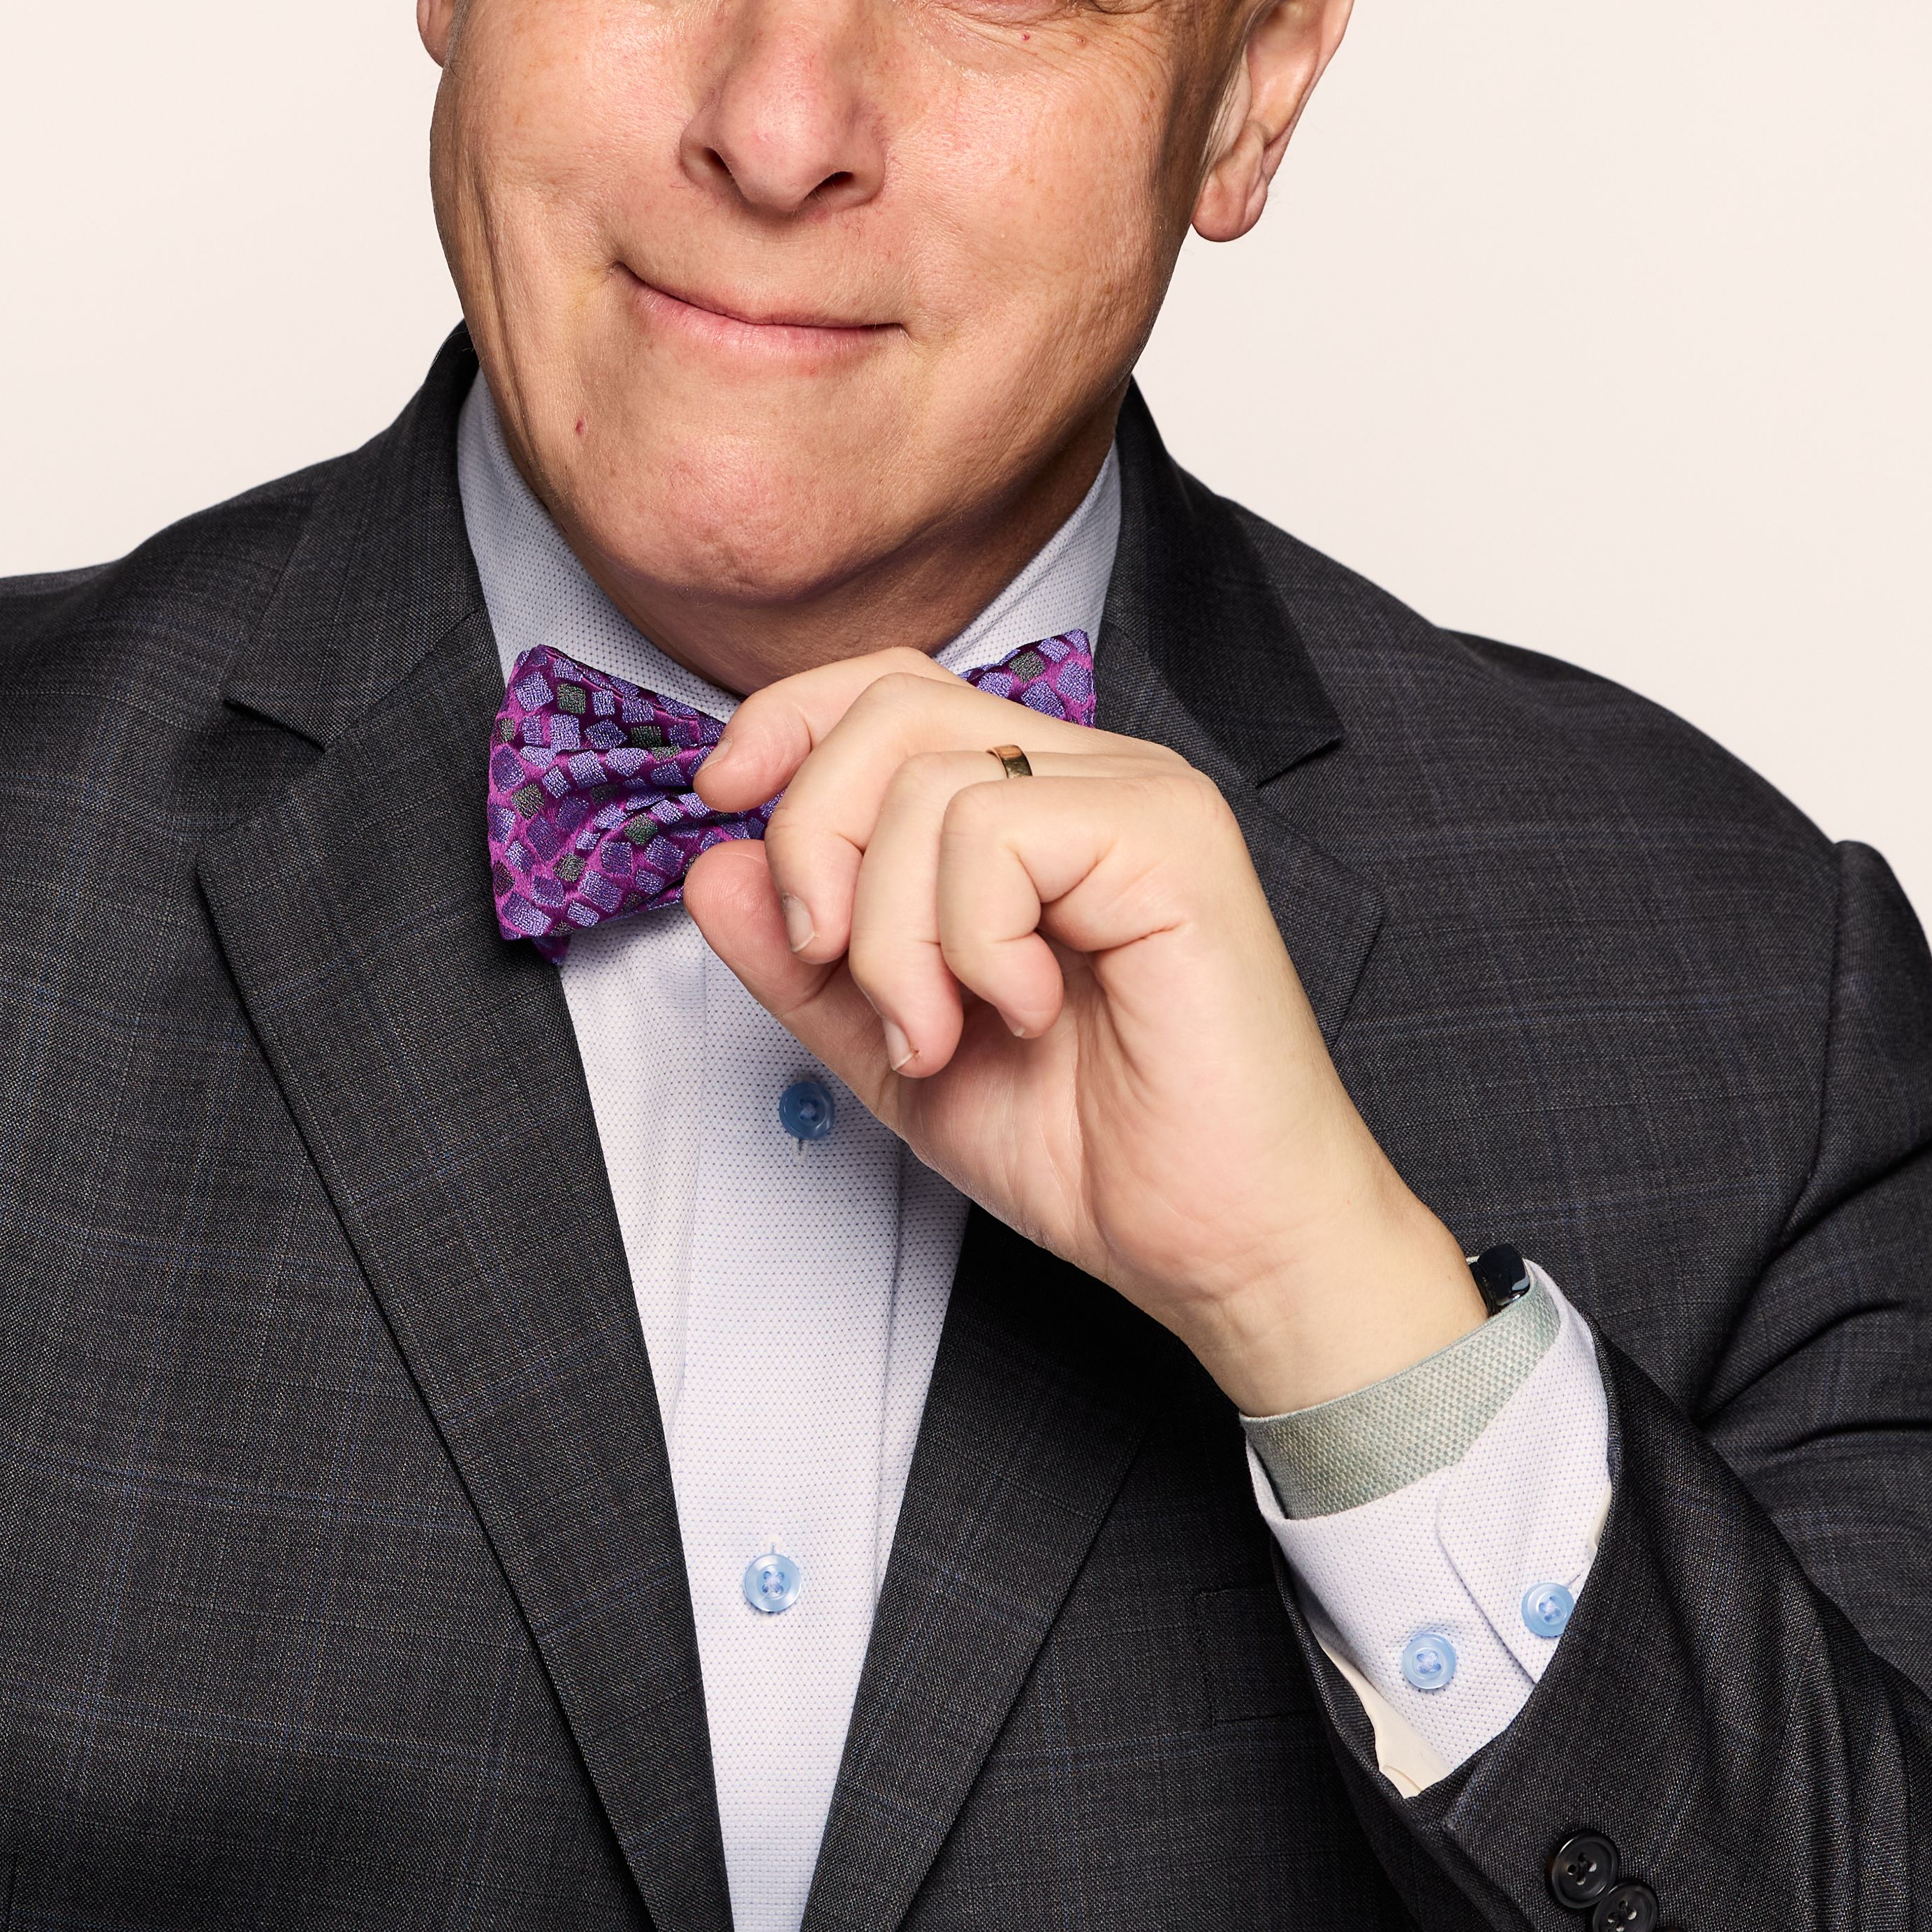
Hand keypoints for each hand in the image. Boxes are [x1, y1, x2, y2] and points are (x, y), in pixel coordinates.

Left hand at [680, 653, 1478, 1413]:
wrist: (1219, 1243)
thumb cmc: (1094, 1149)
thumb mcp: (892, 1050)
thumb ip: (800, 961)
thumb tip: (712, 863)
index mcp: (1034, 803)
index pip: (888, 688)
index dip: (786, 725)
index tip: (721, 802)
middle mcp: (1092, 776)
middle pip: (888, 709)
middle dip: (815, 842)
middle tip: (833, 968)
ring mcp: (1140, 798)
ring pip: (928, 784)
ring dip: (891, 936)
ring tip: (941, 1034)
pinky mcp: (1170, 841)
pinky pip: (997, 832)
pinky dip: (971, 942)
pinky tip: (1022, 1013)